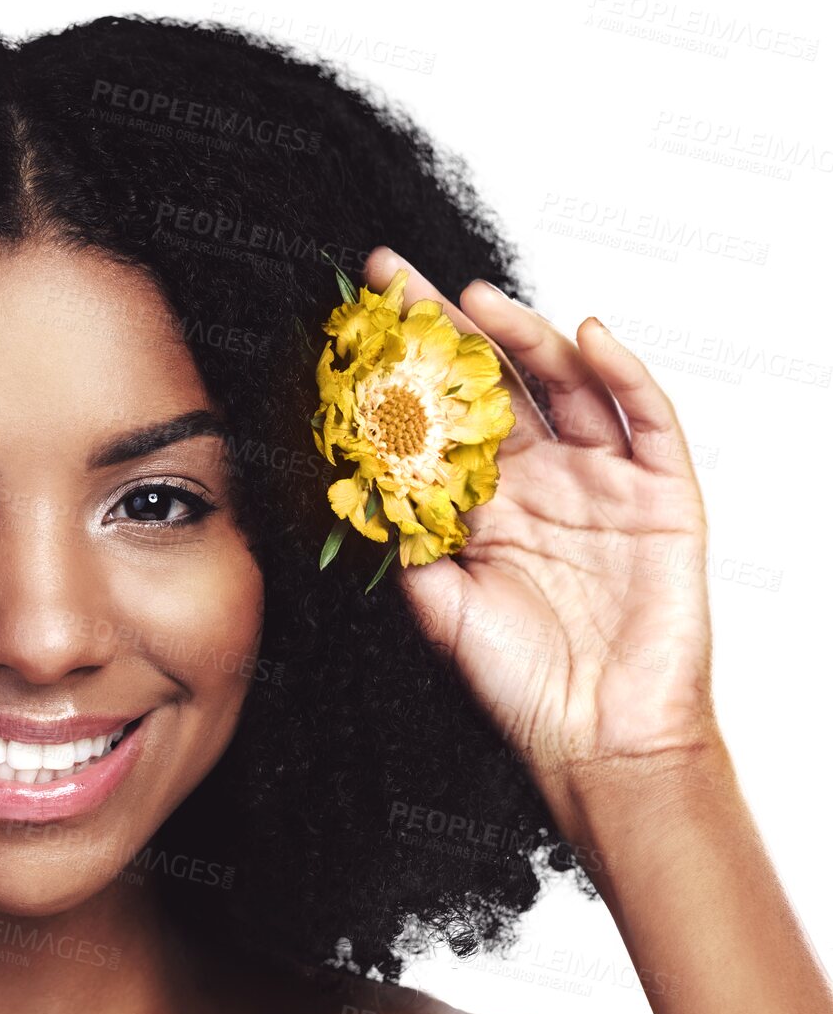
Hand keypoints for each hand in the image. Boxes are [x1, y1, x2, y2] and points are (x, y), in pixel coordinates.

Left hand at [363, 247, 719, 833]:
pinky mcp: (662, 495)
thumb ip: (402, 541)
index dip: (405, 367)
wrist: (595, 737)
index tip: (361, 315)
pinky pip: (647, 421)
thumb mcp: (436, 604)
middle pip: (495, 382)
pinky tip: (588, 336)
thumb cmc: (517, 679)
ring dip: (525, 337)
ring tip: (478, 301)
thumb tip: (351, 480)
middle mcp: (542, 479)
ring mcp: (603, 481)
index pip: (440, 414)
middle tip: (400, 276)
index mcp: (485, 501)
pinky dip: (622, 374)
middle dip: (449, 328)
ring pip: (566, 386)